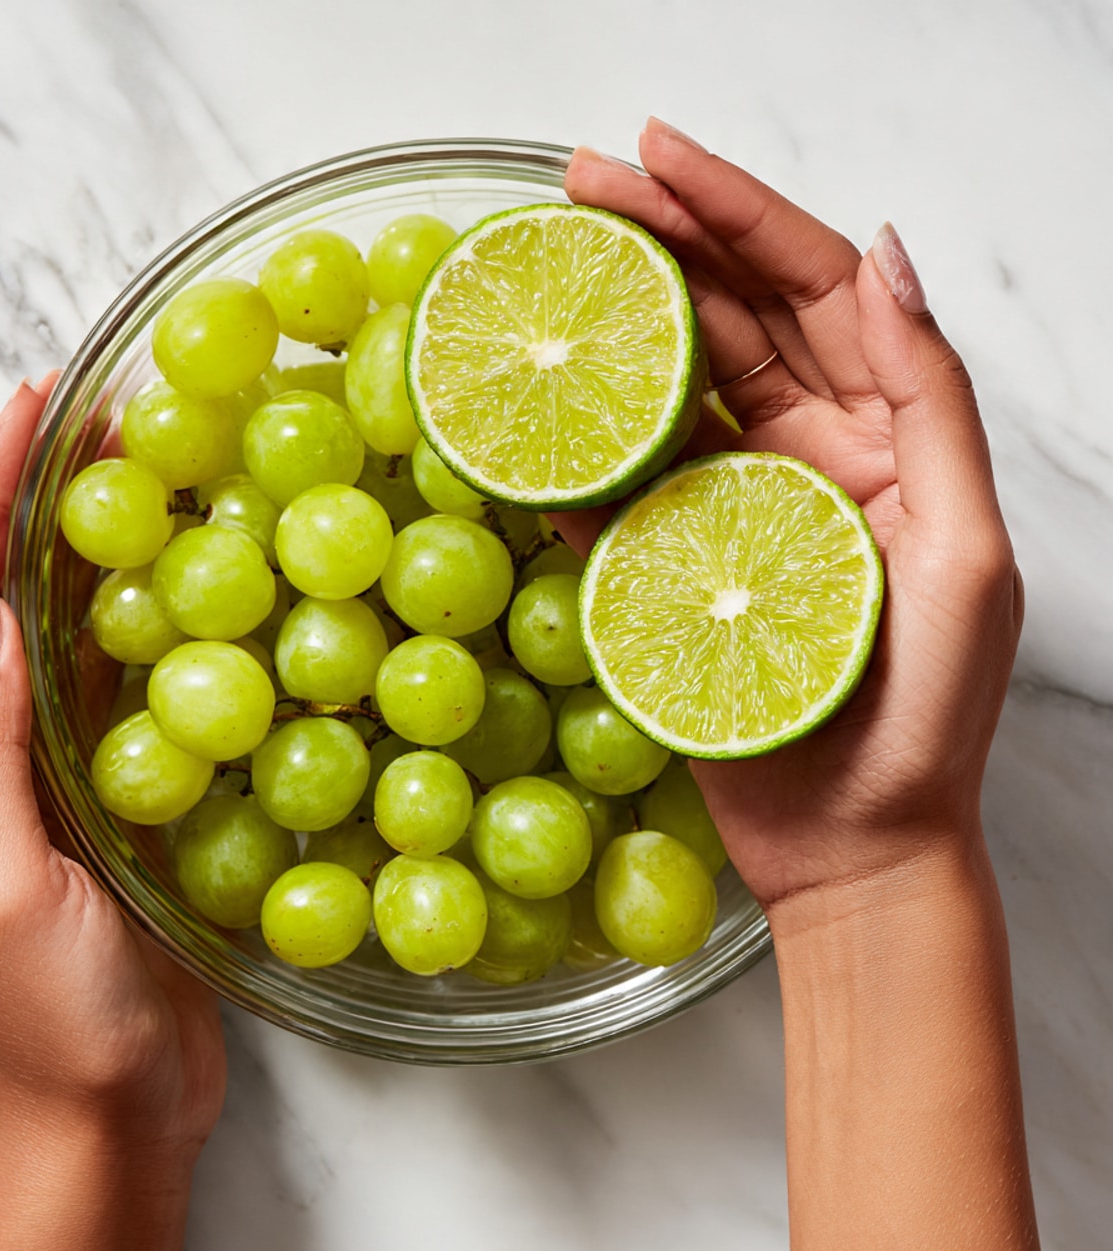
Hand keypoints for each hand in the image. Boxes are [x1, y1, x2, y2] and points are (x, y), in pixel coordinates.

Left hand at [0, 379, 226, 1250]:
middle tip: (104, 417)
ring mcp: (42, 773)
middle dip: (38, 499)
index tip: (31, 407)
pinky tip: (183, 587)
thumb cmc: (50, 1016)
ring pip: (60, 633)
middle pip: (0, 596)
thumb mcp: (8, 884)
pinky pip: (114, 687)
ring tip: (147, 474)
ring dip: (93, 550)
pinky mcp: (103, 795)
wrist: (105, 1107)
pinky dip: (140, 624)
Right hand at [555, 119, 1024, 911]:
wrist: (853, 846)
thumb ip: (931, 403)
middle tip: (576, 188)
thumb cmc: (924, 715)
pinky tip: (533, 401)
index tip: (656, 156)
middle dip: (658, 241)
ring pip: (668, 391)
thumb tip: (888, 257)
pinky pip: (617, 490)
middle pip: (727, 321)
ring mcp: (730, 508)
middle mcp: (803, 456)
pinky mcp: (670, 566)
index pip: (811, 291)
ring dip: (613, 324)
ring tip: (547, 267)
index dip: (737, 213)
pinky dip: (577, 445)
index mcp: (879, 437)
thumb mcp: (965, 548)